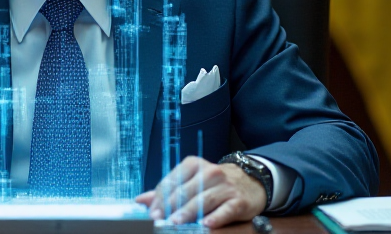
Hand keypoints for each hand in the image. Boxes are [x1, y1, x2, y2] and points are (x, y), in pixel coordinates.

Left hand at [135, 156, 266, 227]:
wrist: (250, 181)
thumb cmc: (213, 184)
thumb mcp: (190, 181)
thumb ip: (166, 191)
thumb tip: (140, 200)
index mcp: (193, 165)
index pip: (172, 181)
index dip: (160, 198)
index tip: (151, 213)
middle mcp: (209, 172)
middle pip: (185, 191)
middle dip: (170, 207)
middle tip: (159, 220)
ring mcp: (224, 186)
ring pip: (203, 200)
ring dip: (188, 212)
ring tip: (176, 223)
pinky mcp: (238, 200)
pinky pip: (225, 210)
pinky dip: (216, 217)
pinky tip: (206, 224)